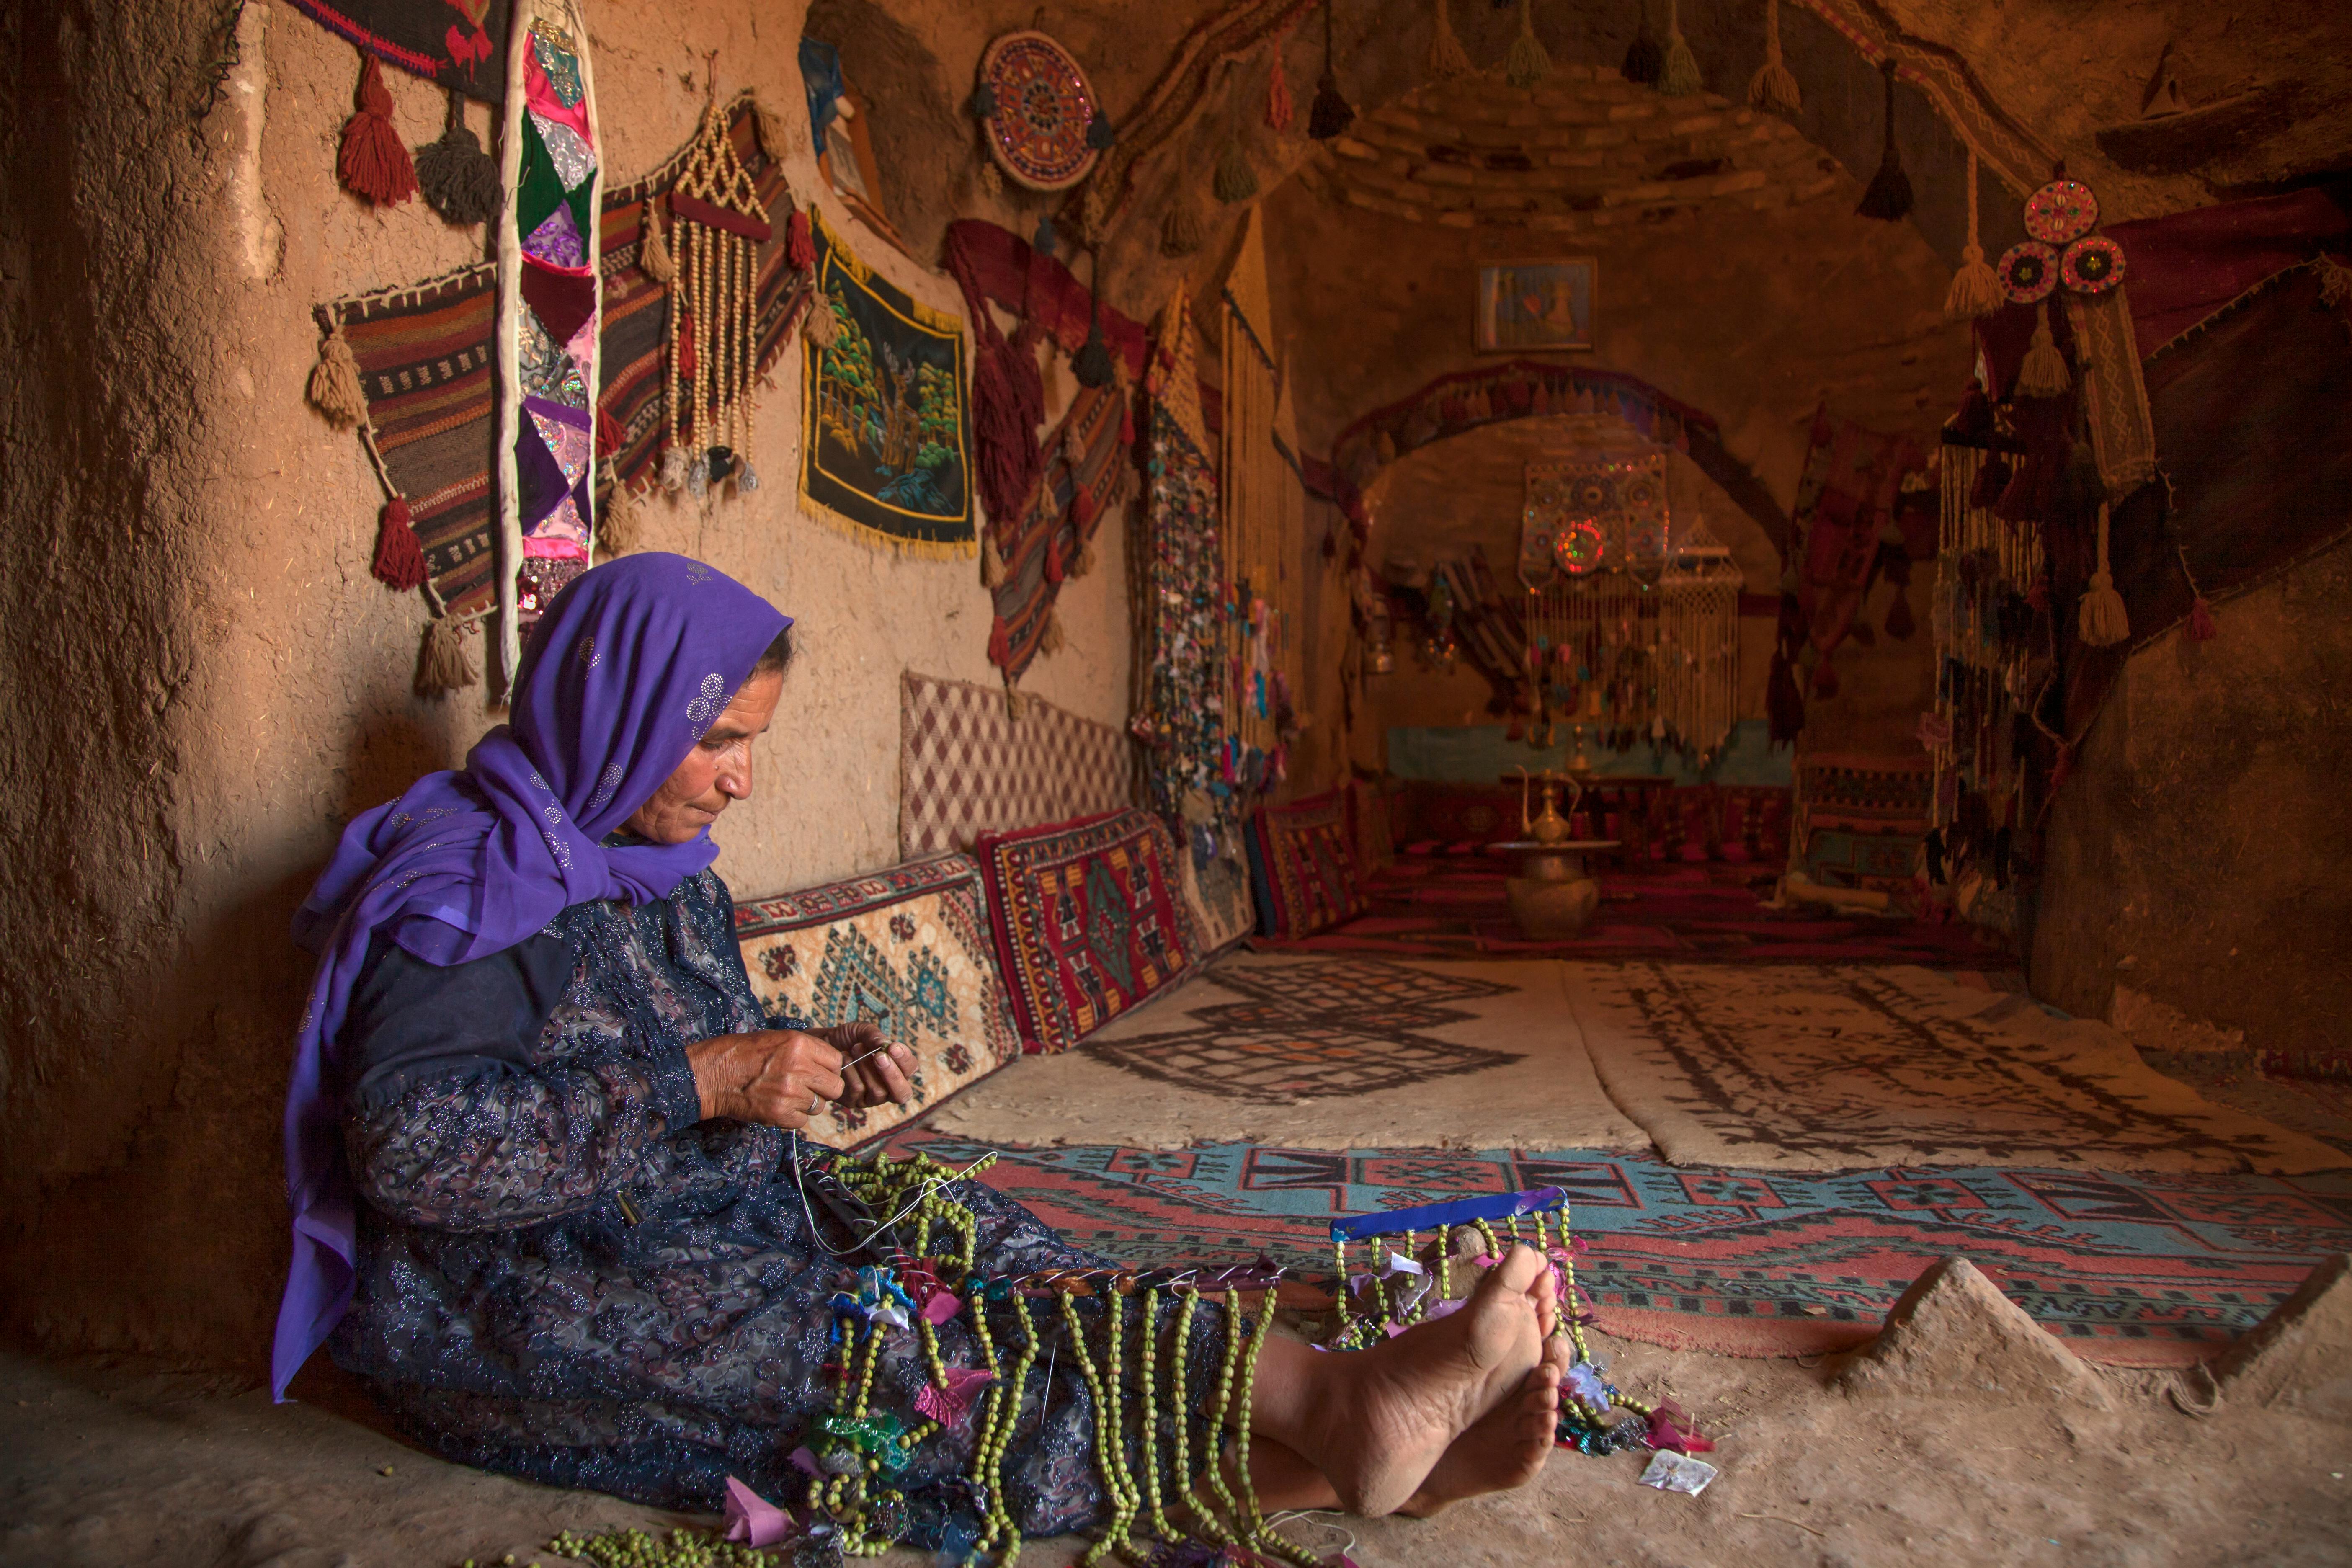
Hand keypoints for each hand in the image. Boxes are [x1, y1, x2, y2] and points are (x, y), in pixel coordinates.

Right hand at [686, 1029, 846, 1128]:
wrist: (714, 1074)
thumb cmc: (743, 1053)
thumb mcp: (778, 1038)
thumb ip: (806, 1050)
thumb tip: (829, 1062)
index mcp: (800, 1045)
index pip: (836, 1061)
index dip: (830, 1069)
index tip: (820, 1072)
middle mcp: (799, 1068)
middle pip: (835, 1087)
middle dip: (824, 1089)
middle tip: (809, 1088)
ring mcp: (790, 1093)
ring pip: (818, 1106)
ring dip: (807, 1104)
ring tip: (788, 1095)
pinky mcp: (780, 1114)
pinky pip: (802, 1121)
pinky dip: (793, 1117)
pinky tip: (779, 1106)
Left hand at [816, 1021, 917, 1108]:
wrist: (823, 1045)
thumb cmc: (847, 1039)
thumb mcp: (861, 1031)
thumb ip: (874, 1036)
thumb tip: (884, 1045)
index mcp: (895, 1068)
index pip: (910, 1069)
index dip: (905, 1060)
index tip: (893, 1047)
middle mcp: (887, 1086)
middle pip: (902, 1093)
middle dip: (892, 1075)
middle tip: (879, 1056)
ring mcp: (870, 1097)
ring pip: (878, 1092)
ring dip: (867, 1069)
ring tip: (855, 1048)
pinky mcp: (853, 1101)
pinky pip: (858, 1091)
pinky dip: (851, 1073)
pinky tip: (844, 1059)